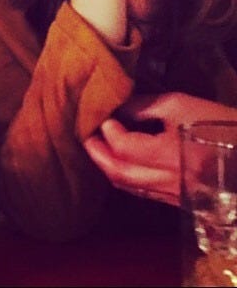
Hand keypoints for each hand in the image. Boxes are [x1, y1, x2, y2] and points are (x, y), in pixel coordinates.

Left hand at [84, 92, 236, 205]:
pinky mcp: (180, 200)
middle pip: (120, 172)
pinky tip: (121, 164)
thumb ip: (145, 107)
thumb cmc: (218, 123)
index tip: (102, 117)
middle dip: (98, 154)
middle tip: (86, 136)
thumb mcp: (182, 105)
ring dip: (109, 168)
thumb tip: (118, 109)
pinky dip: (126, 178)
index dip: (108, 130)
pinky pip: (144, 192)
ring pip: (129, 186)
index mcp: (170, 154)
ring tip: (97, 149)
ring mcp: (175, 194)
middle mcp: (169, 179)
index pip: (124, 147)